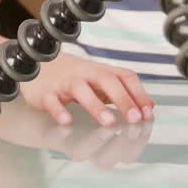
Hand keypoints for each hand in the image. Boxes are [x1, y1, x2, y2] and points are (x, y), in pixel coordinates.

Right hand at [18, 53, 154, 125]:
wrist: (37, 65)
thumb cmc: (74, 77)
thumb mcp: (99, 81)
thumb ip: (123, 92)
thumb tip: (150, 105)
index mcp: (101, 71)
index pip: (124, 76)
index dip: (138, 93)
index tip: (147, 113)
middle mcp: (85, 74)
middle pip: (106, 79)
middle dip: (122, 99)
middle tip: (134, 119)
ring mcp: (65, 83)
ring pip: (80, 89)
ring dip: (96, 105)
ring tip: (109, 122)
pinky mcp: (46, 93)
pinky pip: (52, 100)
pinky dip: (59, 110)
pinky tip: (67, 121)